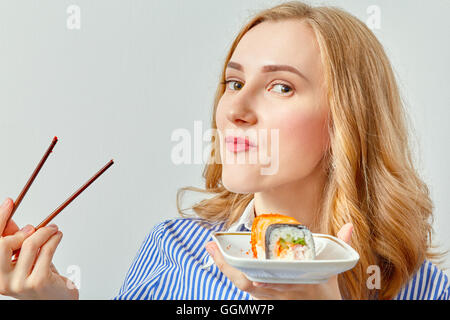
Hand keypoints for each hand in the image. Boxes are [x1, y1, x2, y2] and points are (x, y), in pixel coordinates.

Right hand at [0, 197, 78, 299]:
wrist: (56, 300)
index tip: (9, 202)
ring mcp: (19, 283)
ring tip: (54, 230)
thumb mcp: (23, 257)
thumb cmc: (40, 278)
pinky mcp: (38, 282)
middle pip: (3, 243)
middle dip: (22, 231)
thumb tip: (7, 216)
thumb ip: (13, 239)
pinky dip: (54, 239)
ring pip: (30, 244)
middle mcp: (1, 281)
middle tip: (36, 227)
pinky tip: (58, 236)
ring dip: (46, 232)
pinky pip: (46, 250)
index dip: (0, 219)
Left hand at [205, 223, 352, 299]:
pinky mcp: (265, 296)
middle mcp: (279, 292)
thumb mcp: (333, 269)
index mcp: (296, 283)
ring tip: (211, 248)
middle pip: (246, 283)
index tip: (237, 263)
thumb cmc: (324, 289)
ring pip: (242, 286)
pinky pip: (243, 286)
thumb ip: (341, 245)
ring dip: (224, 267)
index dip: (252, 275)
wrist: (320, 306)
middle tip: (211, 246)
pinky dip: (231, 272)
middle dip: (226, 266)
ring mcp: (270, 296)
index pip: (270, 282)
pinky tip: (222, 259)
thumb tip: (350, 226)